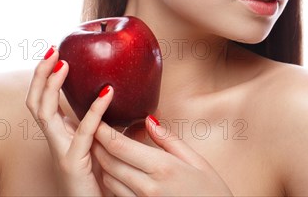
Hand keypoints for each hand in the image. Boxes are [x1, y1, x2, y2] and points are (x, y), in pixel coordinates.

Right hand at [26, 46, 112, 195]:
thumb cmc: (100, 178)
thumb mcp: (98, 144)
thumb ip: (99, 124)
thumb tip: (112, 95)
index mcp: (59, 135)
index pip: (41, 101)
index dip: (43, 77)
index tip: (54, 53)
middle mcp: (54, 141)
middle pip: (35, 102)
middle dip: (40, 75)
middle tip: (53, 50)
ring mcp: (61, 151)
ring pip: (45, 113)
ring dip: (53, 85)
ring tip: (66, 64)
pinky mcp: (74, 162)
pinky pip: (83, 132)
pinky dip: (95, 110)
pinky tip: (108, 93)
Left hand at [92, 116, 233, 195]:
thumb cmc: (211, 192)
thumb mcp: (197, 161)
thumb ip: (169, 140)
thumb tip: (149, 120)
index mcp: (163, 167)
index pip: (120, 146)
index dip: (103, 131)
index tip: (97, 119)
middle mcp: (148, 186)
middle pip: (109, 162)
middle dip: (97, 144)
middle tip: (96, 130)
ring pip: (109, 179)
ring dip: (103, 163)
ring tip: (105, 148)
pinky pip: (117, 194)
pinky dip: (112, 180)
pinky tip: (119, 170)